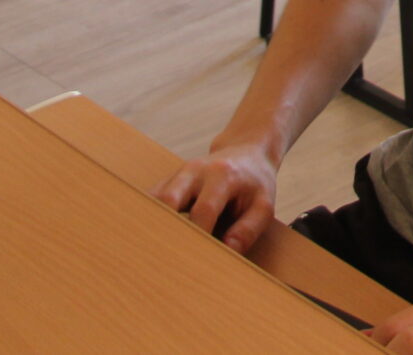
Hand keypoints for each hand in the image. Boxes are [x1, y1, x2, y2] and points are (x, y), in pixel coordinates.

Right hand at [154, 141, 278, 254]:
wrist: (246, 152)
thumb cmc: (255, 184)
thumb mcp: (264, 205)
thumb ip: (248, 229)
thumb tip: (228, 250)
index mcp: (222, 175)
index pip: (203, 210)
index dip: (198, 237)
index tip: (196, 262)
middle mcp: (195, 171)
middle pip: (168, 200)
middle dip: (166, 231)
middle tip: (166, 261)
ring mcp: (177, 174)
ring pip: (153, 200)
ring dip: (153, 226)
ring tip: (153, 254)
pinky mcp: (167, 180)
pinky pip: (150, 201)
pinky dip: (149, 220)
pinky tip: (148, 241)